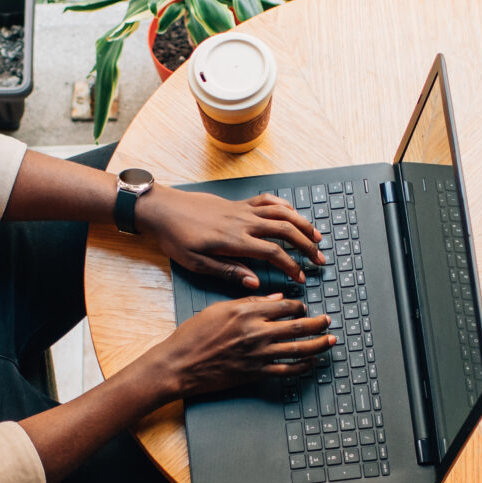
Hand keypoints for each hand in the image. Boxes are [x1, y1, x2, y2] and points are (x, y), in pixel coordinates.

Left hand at [137, 187, 325, 288]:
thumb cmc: (176, 238)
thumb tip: (256, 282)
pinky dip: (284, 206)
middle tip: (320, 259)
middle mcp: (243, 222)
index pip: (274, 253)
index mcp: (234, 240)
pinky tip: (293, 214)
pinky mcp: (238, 203)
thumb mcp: (197, 263)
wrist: (162, 209)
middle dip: (307, 245)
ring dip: (302, 224)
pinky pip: (267, 200)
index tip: (301, 277)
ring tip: (317, 236)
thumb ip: (229, 272)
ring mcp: (242, 210)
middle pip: (285, 230)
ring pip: (282, 213)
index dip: (292, 266)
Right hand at [143, 295, 334, 399]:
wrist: (179, 364)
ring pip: (297, 348)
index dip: (297, 306)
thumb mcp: (219, 309)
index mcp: (246, 312)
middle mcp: (256, 332)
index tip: (303, 308)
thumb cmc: (193, 335)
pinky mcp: (255, 373)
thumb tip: (277, 298)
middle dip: (317, 323)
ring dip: (318, 344)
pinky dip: (303, 367)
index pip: (283, 305)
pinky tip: (312, 363)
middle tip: (328, 321)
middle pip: (297, 326)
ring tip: (330, 340)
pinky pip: (286, 370)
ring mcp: (258, 355)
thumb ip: (249, 302)